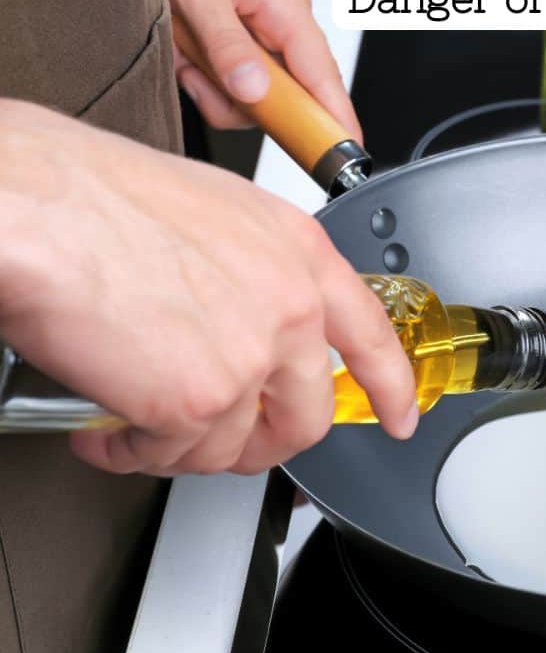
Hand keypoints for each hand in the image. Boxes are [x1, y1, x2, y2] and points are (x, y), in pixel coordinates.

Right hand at [0, 101, 415, 475]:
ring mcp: (250, 359)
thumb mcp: (218, 214)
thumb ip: (255, 275)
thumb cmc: (100, 196)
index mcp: (300, 255)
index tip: (400, 415)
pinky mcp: (197, 402)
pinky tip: (107, 431)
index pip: (371, 335)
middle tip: (224, 439)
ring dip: (183, 447)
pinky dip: (133, 453)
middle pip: (306, 415)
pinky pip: (172, 456)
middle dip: (262, 440)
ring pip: (235, 445)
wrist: (37, 206)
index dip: (392, 386)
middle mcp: (290, 308)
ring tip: (139, 425)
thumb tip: (248, 321)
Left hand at [143, 0, 360, 139]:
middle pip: (281, 95)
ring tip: (183, 41)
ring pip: (252, 85)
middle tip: (195, 72)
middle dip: (234, 98)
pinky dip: (202, 60)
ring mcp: (265, 21)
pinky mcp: (245, 21)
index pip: (324, 81)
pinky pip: (234, 64)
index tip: (345, 158)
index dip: (336, 123)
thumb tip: (255, 93)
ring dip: (210, 76)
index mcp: (285, 8)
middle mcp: (283, 17)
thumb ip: (226, 45)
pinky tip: (184, 37)